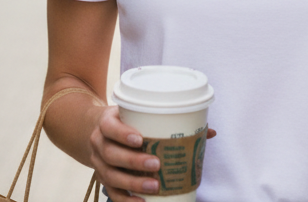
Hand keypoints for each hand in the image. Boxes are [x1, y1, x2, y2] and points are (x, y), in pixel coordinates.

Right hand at [89, 106, 215, 201]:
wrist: (100, 132)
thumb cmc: (127, 121)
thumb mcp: (138, 114)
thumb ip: (168, 120)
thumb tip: (209, 131)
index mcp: (106, 122)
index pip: (110, 126)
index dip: (123, 134)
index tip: (140, 139)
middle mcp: (98, 143)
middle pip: (111, 154)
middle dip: (133, 161)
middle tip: (156, 164)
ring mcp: (98, 164)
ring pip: (111, 176)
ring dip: (132, 183)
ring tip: (154, 186)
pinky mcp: (102, 180)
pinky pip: (112, 193)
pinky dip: (126, 200)